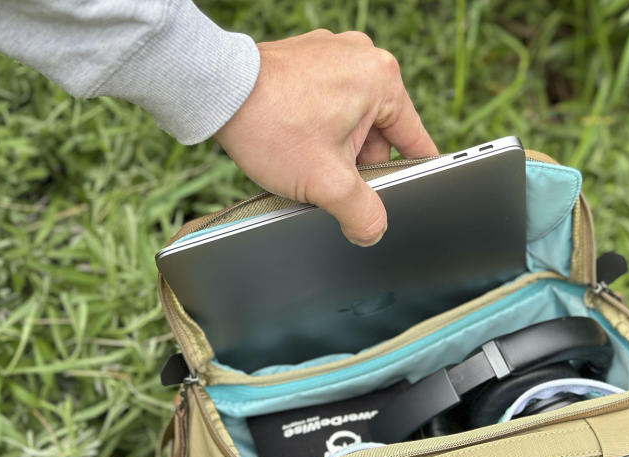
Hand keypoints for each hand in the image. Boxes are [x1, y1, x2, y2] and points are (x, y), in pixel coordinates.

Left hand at [213, 29, 437, 245]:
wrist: (213, 92)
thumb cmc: (271, 125)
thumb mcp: (327, 184)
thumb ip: (362, 214)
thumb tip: (373, 231)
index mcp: (383, 78)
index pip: (415, 139)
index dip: (411, 174)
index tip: (408, 194)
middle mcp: (362, 56)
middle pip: (379, 132)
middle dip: (356, 163)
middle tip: (329, 179)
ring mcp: (331, 52)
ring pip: (350, 119)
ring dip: (334, 146)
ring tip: (304, 158)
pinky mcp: (305, 57)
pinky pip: (325, 100)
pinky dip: (315, 125)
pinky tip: (292, 140)